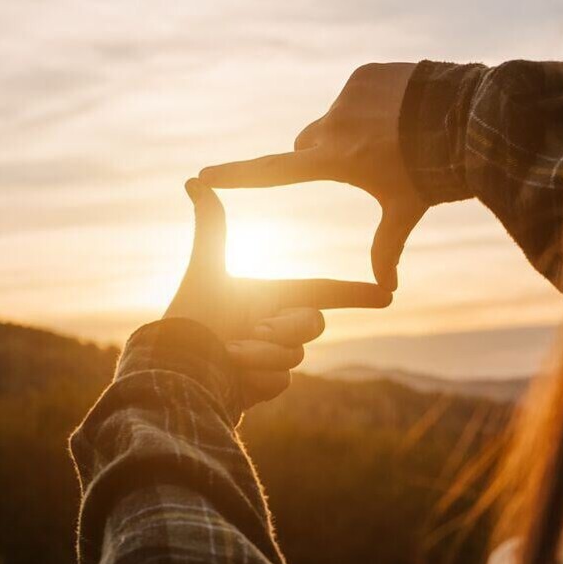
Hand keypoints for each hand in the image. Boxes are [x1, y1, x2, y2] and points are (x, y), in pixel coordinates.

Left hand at [167, 179, 391, 406]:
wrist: (175, 371)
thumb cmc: (188, 320)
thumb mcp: (205, 271)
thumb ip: (211, 227)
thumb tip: (193, 179)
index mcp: (271, 296)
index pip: (324, 291)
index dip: (356, 293)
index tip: (387, 294)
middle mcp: (276, 325)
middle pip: (313, 324)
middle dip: (283, 328)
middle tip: (252, 332)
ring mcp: (274, 357)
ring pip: (295, 356)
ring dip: (260, 355)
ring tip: (229, 354)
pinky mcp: (267, 384)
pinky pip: (281, 380)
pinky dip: (255, 378)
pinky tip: (232, 376)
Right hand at [199, 62, 423, 290]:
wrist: (465, 118)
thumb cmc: (432, 173)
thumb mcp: (405, 210)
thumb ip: (386, 247)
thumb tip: (386, 290)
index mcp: (334, 161)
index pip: (274, 172)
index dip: (238, 176)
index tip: (203, 175)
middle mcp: (332, 125)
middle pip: (305, 146)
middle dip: (319, 157)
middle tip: (359, 165)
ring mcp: (348, 96)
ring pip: (334, 120)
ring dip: (351, 131)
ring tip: (393, 140)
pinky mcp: (364, 75)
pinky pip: (357, 94)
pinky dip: (371, 106)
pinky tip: (401, 115)